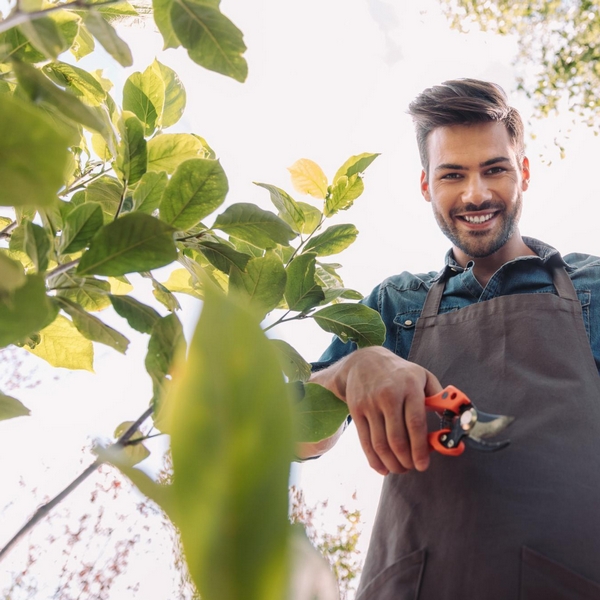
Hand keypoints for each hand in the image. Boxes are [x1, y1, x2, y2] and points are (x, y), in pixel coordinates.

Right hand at [311, 347, 441, 474]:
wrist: (363, 361)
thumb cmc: (399, 372)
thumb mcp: (422, 376)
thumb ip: (439, 397)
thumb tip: (453, 420)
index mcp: (409, 387)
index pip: (415, 424)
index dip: (420, 448)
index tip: (424, 465)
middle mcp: (388, 396)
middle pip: (397, 438)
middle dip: (406, 460)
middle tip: (413, 467)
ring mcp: (370, 404)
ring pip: (380, 443)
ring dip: (391, 463)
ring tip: (400, 468)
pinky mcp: (356, 410)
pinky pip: (365, 441)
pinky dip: (374, 459)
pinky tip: (382, 468)